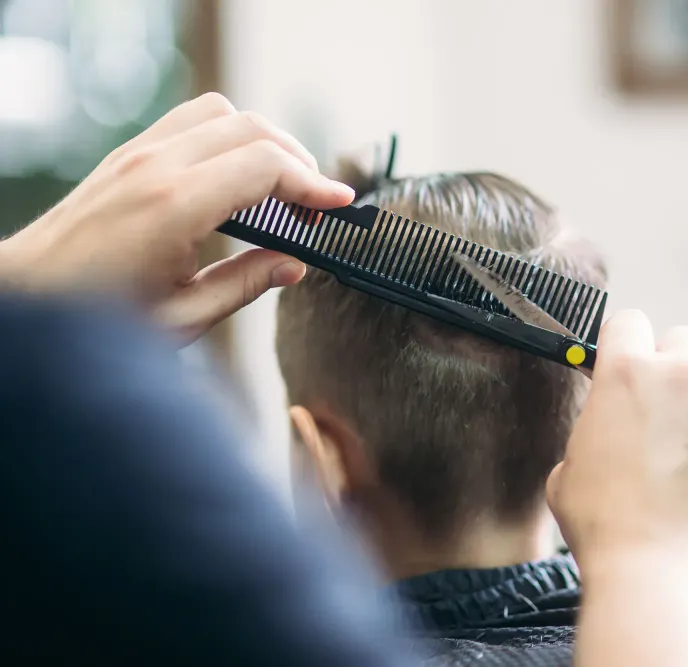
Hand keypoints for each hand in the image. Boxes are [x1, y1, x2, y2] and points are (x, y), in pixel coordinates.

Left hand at [0, 93, 354, 344]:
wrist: (24, 296)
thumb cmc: (95, 317)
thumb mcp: (182, 316)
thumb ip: (246, 284)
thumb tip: (296, 265)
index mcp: (174, 207)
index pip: (265, 165)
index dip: (313, 184)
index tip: (340, 205)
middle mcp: (156, 167)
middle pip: (252, 129)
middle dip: (297, 161)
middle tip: (315, 206)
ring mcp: (138, 154)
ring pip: (222, 113)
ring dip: (263, 141)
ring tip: (281, 187)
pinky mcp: (128, 155)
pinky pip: (192, 122)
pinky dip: (229, 138)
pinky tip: (237, 179)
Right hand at [547, 311, 687, 573]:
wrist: (658, 572)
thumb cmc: (607, 528)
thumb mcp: (568, 468)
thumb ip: (593, 429)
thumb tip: (608, 427)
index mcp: (623, 373)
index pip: (629, 324)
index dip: (626, 349)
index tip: (630, 371)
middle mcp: (680, 374)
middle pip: (683, 342)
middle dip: (673, 372)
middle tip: (667, 416)